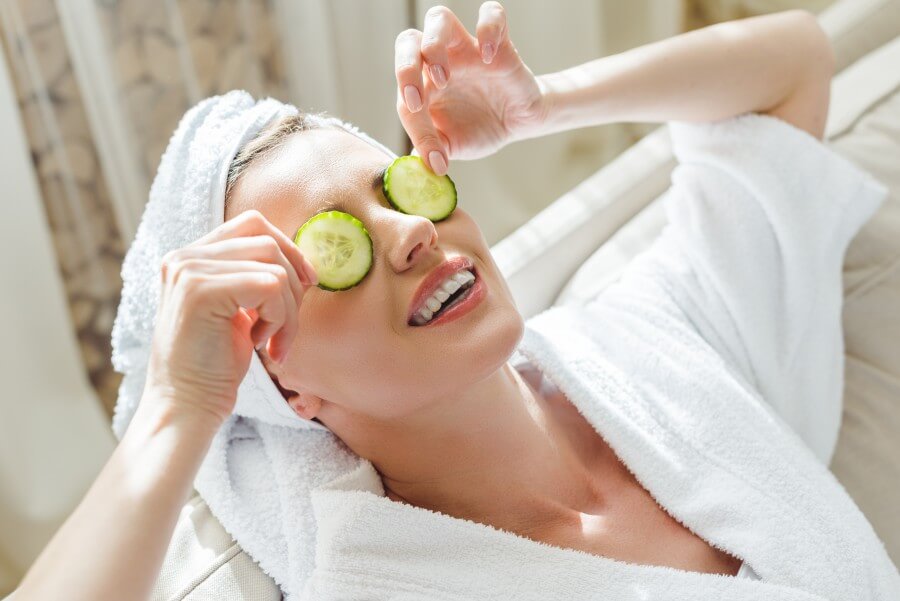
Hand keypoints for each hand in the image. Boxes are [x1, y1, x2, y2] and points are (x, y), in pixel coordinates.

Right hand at [144, 210, 317, 424]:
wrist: (186, 407)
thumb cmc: (215, 365)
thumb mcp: (235, 311)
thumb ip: (252, 278)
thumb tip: (301, 262)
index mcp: (191, 257)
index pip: (253, 224)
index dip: (288, 249)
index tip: (305, 284)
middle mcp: (185, 257)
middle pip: (268, 241)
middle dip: (294, 284)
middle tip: (286, 327)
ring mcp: (190, 271)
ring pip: (274, 266)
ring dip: (288, 309)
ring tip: (273, 341)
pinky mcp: (201, 290)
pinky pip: (270, 286)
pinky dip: (280, 319)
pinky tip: (260, 344)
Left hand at [395, 1, 547, 174]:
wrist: (516, 122)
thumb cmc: (478, 128)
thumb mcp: (454, 145)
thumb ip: (433, 149)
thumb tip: (420, 165)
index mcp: (422, 83)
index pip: (404, 90)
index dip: (412, 121)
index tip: (433, 152)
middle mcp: (439, 60)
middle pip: (407, 40)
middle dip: (405, 67)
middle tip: (418, 100)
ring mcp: (466, 48)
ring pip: (438, 18)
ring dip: (433, 45)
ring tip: (444, 78)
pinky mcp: (498, 42)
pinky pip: (491, 13)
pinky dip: (488, 29)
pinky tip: (488, 57)